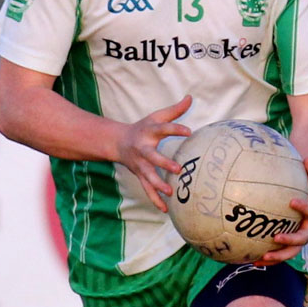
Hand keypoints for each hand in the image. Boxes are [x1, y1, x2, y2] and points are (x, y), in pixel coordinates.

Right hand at [117, 95, 191, 211]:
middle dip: (163, 163)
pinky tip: (164, 209)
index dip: (175, 129)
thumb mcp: (156, 117)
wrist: (117, 142)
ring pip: (148, 176)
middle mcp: (143, 149)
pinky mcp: (140, 175)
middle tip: (177, 169)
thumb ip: (175, 110)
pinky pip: (147, 189)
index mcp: (149, 132)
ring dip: (158, 185)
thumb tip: (190, 97)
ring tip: (170, 192)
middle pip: (153, 157)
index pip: (163, 129)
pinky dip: (154, 199)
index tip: (189, 131)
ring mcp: (140, 164)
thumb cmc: (142, 128)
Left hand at [254, 158, 307, 265]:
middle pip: (302, 239)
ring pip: (290, 252)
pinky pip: (280, 254)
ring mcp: (301, 240)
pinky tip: (252, 260)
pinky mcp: (291, 246)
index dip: (304, 207)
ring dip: (277, 256)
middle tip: (276, 237)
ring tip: (261, 257)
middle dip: (290, 240)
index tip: (292, 202)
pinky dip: (268, 259)